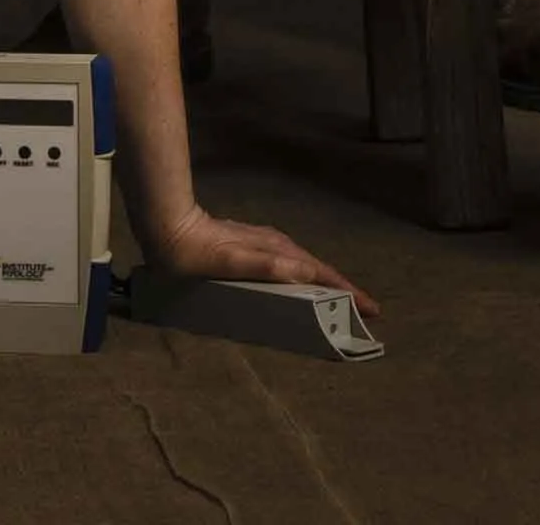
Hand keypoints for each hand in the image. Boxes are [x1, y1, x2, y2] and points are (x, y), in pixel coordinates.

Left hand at [138, 198, 372, 315]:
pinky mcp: (255, 247)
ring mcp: (266, 244)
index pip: (319, 273)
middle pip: (318, 269)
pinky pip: (291, 265)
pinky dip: (307, 277)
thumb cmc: (194, 253)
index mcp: (275, 251)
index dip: (347, 290)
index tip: (370, 307)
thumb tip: (305, 273)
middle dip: (343, 288)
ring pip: (305, 266)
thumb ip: (266, 266)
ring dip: (327, 283)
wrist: (169, 229)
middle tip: (365, 309)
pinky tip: (303, 286)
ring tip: (342, 300)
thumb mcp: (229, 263)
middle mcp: (276, 245)